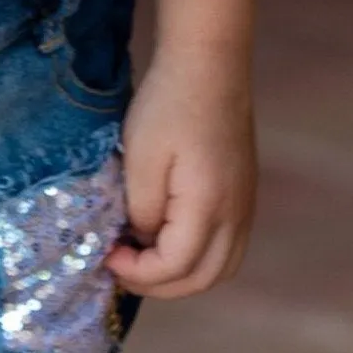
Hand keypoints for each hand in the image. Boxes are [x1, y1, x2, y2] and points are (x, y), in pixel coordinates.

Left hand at [105, 47, 255, 299]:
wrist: (208, 66)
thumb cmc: (168, 106)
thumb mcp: (140, 160)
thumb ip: (141, 211)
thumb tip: (143, 241)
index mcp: (208, 207)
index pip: (175, 268)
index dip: (137, 273)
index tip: (107, 254)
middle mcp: (236, 215)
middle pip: (202, 279)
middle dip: (158, 285)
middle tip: (121, 268)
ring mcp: (245, 206)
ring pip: (219, 268)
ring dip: (181, 277)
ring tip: (143, 259)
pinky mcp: (244, 195)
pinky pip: (228, 247)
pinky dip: (199, 258)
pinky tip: (168, 239)